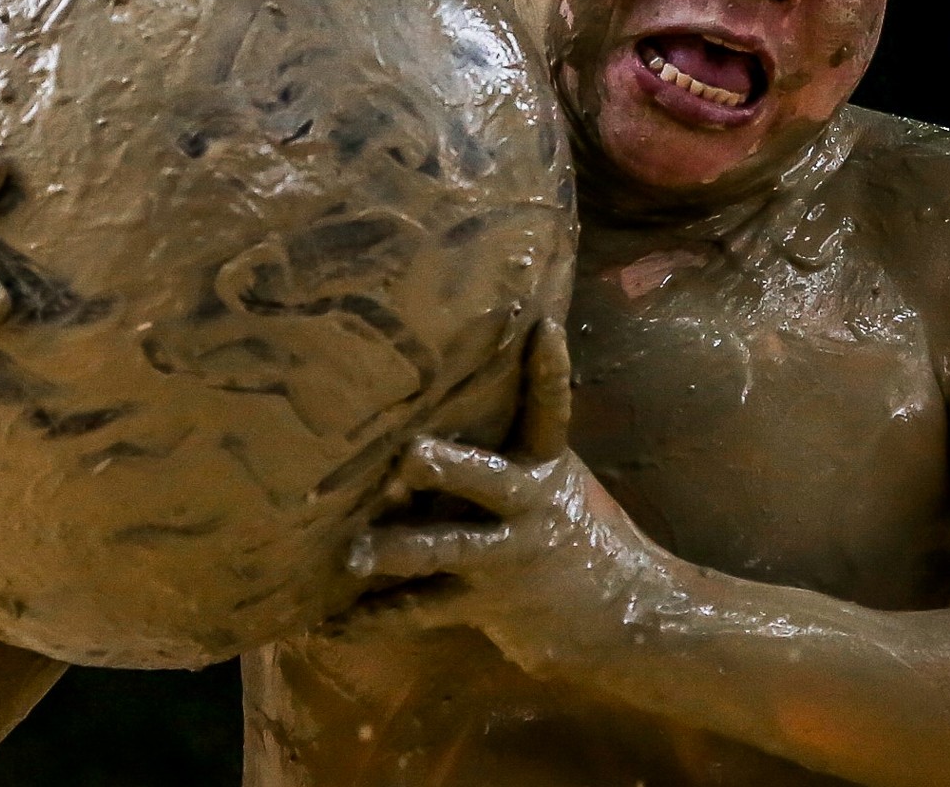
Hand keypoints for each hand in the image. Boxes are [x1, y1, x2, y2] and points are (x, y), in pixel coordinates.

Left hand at [345, 320, 669, 676]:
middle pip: (485, 479)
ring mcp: (504, 558)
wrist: (621, 616)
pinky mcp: (482, 604)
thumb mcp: (557, 478)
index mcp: (546, 467)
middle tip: (410, 453)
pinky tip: (329, 626)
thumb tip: (475, 368)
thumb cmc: (574, 531)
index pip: (551, 410)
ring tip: (352, 553)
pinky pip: (419, 611)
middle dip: (447, 466)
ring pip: (444, 549)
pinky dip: (372, 619)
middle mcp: (527, 506)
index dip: (549, 369)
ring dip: (397, 550)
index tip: (542, 324)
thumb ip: (516, 438)